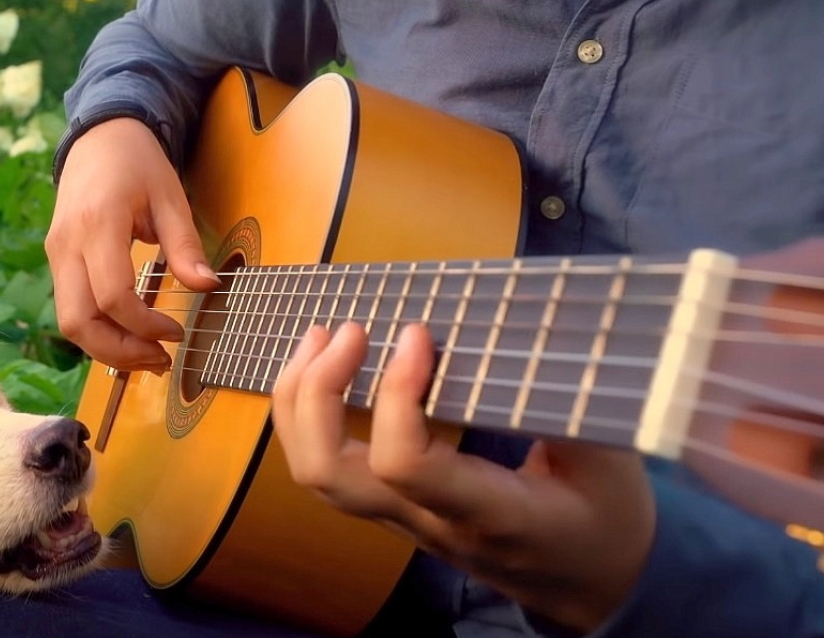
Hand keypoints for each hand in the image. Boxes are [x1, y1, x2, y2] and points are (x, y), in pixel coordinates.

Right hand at [45, 117, 219, 370]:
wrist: (98, 136)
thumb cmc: (138, 164)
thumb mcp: (170, 197)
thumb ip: (185, 245)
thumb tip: (208, 286)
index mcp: (97, 226)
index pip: (112, 297)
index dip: (144, 326)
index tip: (177, 332)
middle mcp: (67, 245)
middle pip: (78, 322)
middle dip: (119, 352)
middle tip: (161, 361)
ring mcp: (56, 255)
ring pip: (69, 323)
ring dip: (106, 349)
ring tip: (149, 356)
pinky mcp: (57, 261)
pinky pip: (71, 309)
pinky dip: (99, 332)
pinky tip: (130, 336)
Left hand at [271, 322, 655, 631]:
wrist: (591, 583)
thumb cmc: (605, 518)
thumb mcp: (612, 460)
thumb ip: (567, 401)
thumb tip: (530, 330)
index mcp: (487, 513)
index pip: (405, 464)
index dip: (396, 392)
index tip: (418, 333)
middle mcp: (430, 522)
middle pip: (329, 473)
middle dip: (319, 393)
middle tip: (349, 330)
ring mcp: (403, 520)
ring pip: (315, 474)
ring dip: (301, 400)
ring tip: (322, 337)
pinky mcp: (392, 508)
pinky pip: (327, 469)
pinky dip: (310, 415)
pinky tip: (326, 370)